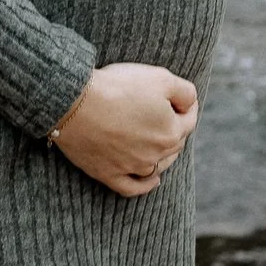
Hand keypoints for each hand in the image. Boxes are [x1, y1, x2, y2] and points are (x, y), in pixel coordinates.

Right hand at [50, 60, 200, 197]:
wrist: (75, 103)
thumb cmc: (117, 87)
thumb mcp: (160, 78)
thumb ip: (185, 92)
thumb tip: (190, 103)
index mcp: (171, 132)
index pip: (189, 120)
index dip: (187, 106)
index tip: (180, 98)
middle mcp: (156, 154)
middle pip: (174, 143)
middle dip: (173, 128)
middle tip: (165, 114)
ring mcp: (132, 167)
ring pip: (157, 166)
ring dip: (162, 155)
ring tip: (159, 144)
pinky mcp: (109, 174)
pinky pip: (133, 187)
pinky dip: (145, 185)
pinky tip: (152, 180)